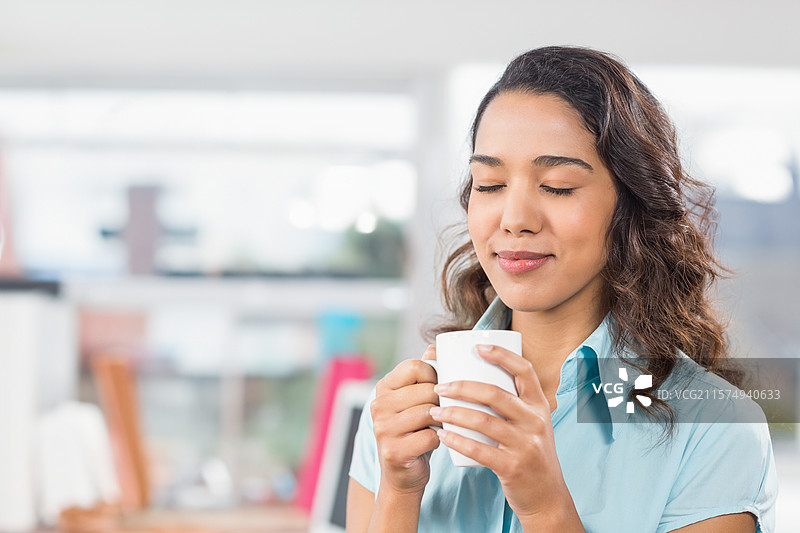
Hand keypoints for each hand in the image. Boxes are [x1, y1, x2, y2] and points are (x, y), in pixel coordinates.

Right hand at [370, 345, 440, 495]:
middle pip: (426, 390)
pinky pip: (430, 436)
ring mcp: (383, 429)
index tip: (440, 388)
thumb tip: (434, 347)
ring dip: (443, 420)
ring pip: (428, 412)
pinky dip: (439, 440)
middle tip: (446, 411)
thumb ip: (424, 373)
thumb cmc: (414, 432)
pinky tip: (436, 442)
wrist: (402, 475)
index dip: (435, 375)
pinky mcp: (393, 450)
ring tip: (443, 425)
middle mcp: (378, 406)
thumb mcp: (416, 400)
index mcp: (383, 388)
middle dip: (442, 401)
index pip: (415, 366)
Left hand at [430, 344, 576, 524]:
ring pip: (484, 421)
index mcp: (539, 405)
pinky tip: (442, 435)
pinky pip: (479, 450)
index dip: (502, 355)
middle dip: (462, 387)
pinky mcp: (513, 467)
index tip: (478, 346)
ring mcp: (525, 445)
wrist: (547, 496)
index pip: (525, 370)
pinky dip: (457, 441)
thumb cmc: (530, 452)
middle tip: (439, 386)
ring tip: (434, 410)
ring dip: (454, 413)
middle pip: (496, 394)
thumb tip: (478, 372)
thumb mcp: (532, 423)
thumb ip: (513, 402)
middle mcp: (535, 421)